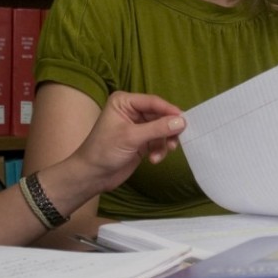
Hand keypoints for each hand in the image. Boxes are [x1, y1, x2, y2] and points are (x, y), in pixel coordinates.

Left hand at [71, 90, 185, 190]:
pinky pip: (158, 141)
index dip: (169, 110)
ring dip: (164, 142)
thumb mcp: (131, 137)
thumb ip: (158, 129)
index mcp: (124, 102)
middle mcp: (131, 111)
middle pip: (160, 115)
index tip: (185, 120)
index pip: (153, 102)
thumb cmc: (104, 151)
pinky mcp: (141, 141)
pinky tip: (154, 160)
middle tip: (177, 139)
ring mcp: (137, 127)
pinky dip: (159, 150)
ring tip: (162, 153)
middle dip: (168, 129)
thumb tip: (182, 122)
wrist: (92, 176)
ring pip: (161, 129)